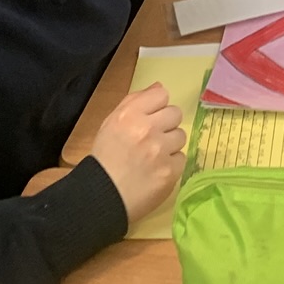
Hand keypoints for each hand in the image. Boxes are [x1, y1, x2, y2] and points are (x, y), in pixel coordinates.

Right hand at [91, 82, 185, 223]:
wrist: (102, 196)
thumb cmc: (105, 158)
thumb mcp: (111, 123)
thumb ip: (135, 101)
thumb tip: (159, 86)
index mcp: (130, 115)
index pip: (161, 94)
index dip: (157, 106)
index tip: (151, 118)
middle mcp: (147, 129)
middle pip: (175, 113)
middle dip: (166, 124)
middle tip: (153, 138)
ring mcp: (160, 151)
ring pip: (180, 136)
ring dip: (170, 144)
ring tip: (154, 156)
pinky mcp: (170, 172)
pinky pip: (181, 158)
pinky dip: (171, 164)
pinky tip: (157, 170)